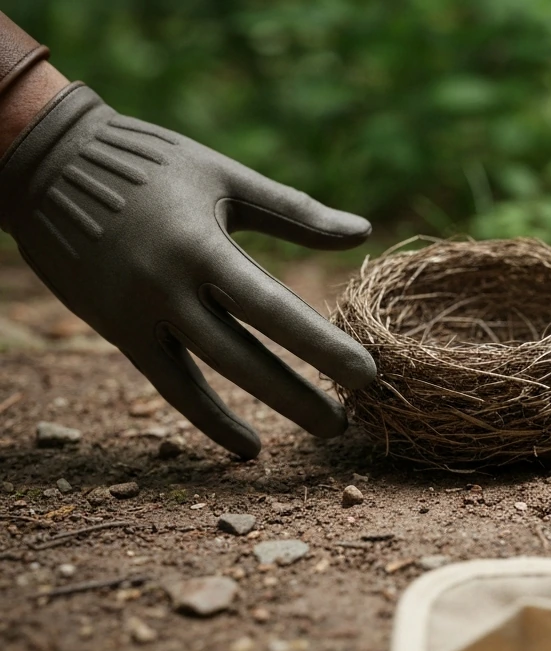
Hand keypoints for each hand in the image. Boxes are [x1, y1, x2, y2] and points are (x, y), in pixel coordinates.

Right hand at [0, 84, 376, 457]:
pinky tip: (247, 446)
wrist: (44, 166)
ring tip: (320, 428)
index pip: (272, 307)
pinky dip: (209, 418)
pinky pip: (171, 386)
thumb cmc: (149, 164)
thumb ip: (295, 212)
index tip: (365, 373)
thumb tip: (364, 231)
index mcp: (200, 246)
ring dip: (264, 413)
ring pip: (207, 380)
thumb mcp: (224, 178)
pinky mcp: (119, 332)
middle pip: (242, 358)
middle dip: (297, 395)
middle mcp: (167, 289)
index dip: (320, 345)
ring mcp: (139, 316)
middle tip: (346, 422)